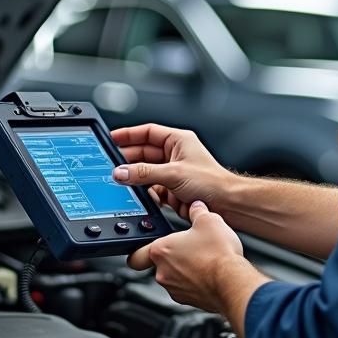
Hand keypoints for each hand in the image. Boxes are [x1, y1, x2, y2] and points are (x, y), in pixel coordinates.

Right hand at [111, 123, 233, 219]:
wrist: (227, 204)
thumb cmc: (213, 182)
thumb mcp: (174, 173)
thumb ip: (145, 173)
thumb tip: (121, 172)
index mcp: (178, 140)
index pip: (147, 132)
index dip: (128, 135)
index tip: (111, 138)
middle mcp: (175, 154)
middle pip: (143, 153)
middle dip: (127, 159)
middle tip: (109, 164)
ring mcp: (173, 173)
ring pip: (146, 172)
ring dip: (134, 177)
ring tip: (118, 180)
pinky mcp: (172, 190)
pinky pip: (151, 188)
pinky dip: (142, 192)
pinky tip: (134, 194)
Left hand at [127, 201, 249, 312]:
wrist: (233, 282)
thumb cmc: (218, 254)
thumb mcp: (208, 220)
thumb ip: (197, 211)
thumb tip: (196, 206)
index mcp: (161, 250)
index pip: (135, 255)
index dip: (137, 250)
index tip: (143, 247)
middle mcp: (163, 272)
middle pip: (157, 264)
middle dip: (170, 255)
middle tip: (186, 247)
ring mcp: (175, 289)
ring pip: (172, 277)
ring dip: (183, 268)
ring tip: (202, 258)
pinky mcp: (189, 300)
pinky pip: (186, 288)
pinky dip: (194, 281)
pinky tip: (209, 272)